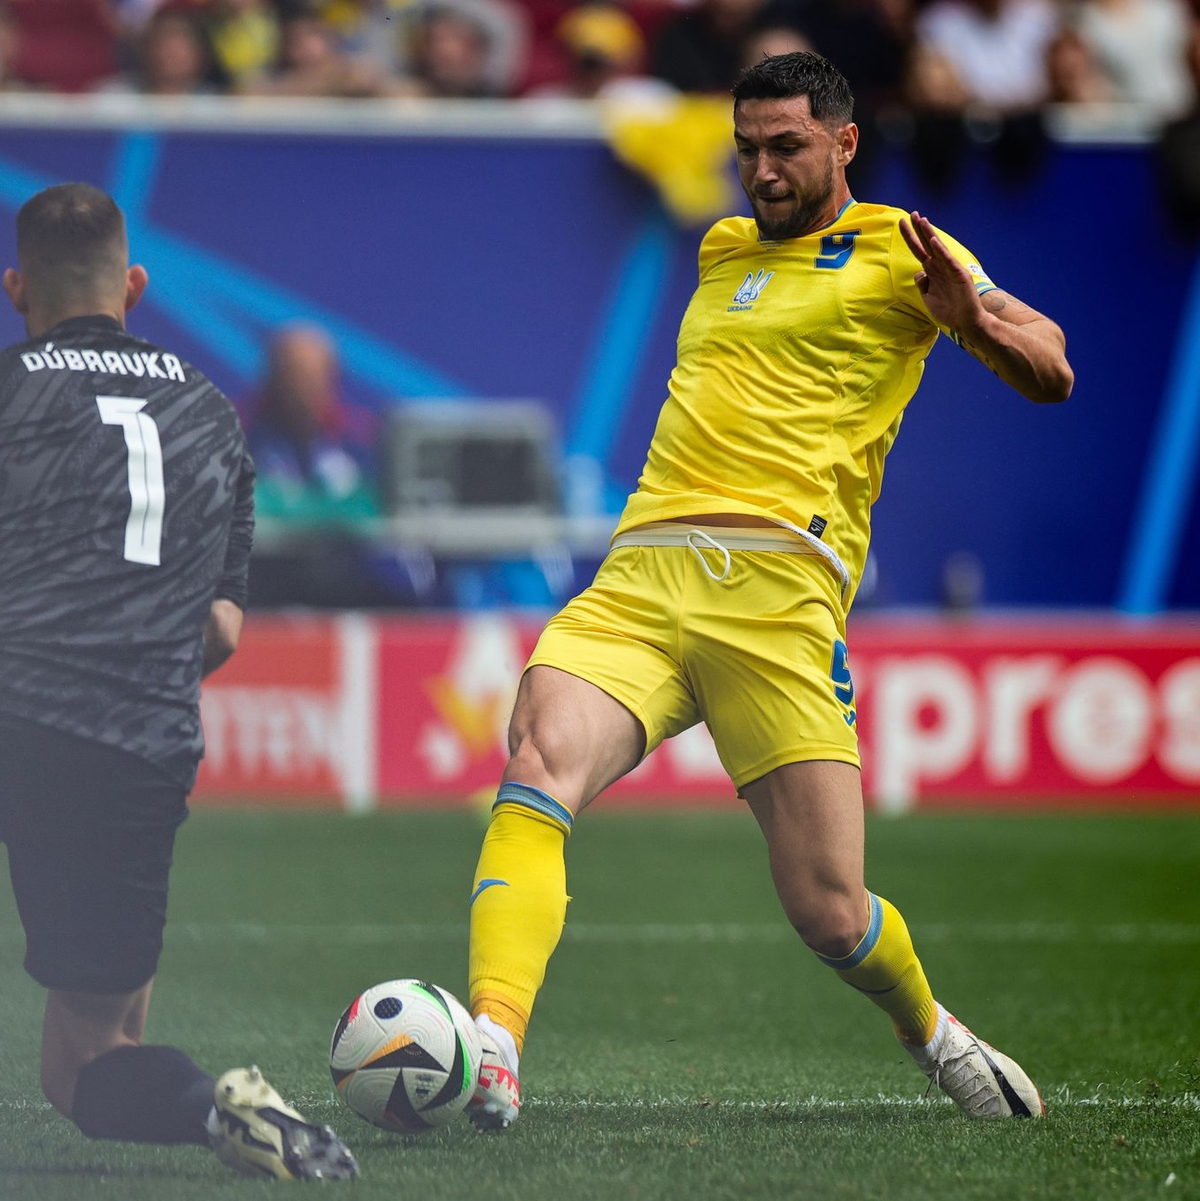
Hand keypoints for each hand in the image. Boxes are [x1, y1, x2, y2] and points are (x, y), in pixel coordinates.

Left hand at [898, 211, 984, 334]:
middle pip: (926, 244)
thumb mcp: (928, 296)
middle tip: (911, 214)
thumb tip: (918, 273)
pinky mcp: (959, 275)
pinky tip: (933, 241)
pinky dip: (941, 251)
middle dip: (919, 229)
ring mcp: (950, 269)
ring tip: (921, 220)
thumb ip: (922, 283)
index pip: (918, 250)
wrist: (965, 321)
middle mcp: (940, 266)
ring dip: (929, 234)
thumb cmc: (948, 310)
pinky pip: (948, 261)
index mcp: (932, 271)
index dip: (909, 237)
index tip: (901, 224)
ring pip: (937, 248)